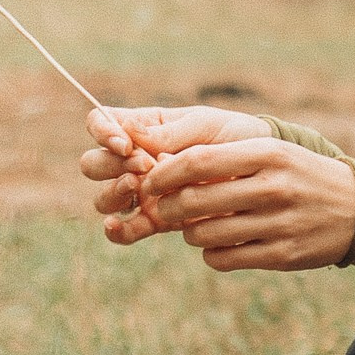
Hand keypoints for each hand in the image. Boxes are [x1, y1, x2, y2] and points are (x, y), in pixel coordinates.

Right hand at [79, 104, 276, 244]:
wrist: (261, 173)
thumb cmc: (233, 138)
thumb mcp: (205, 125)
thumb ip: (168, 133)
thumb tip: (130, 135)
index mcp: (143, 128)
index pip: (100, 123)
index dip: (103, 132)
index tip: (126, 144)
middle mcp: (135, 160)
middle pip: (94, 164)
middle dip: (110, 165)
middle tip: (143, 165)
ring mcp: (143, 192)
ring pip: (105, 197)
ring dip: (113, 193)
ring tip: (139, 187)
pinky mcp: (156, 220)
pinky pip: (125, 229)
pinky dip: (116, 230)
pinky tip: (118, 226)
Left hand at [116, 121, 354, 273]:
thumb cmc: (300, 175)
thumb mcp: (272, 152)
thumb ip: (225, 157)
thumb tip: (164, 168)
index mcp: (268, 154)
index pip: (197, 161)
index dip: (163, 174)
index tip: (150, 182)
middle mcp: (274, 187)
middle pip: (194, 201)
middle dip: (167, 208)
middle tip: (161, 210)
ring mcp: (280, 223)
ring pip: (205, 234)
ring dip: (188, 233)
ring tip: (195, 228)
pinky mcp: (283, 255)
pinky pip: (225, 259)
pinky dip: (211, 254)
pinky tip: (220, 245)